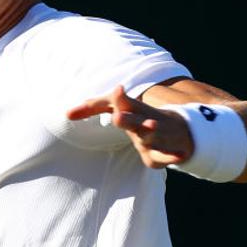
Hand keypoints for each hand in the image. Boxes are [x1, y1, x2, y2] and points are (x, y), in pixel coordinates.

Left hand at [66, 84, 192, 167]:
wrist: (178, 128)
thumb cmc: (138, 117)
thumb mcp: (118, 108)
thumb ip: (92, 107)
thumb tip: (66, 113)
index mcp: (132, 110)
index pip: (122, 103)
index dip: (118, 99)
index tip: (117, 89)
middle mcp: (145, 121)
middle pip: (135, 120)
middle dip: (127, 119)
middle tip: (117, 117)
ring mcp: (157, 136)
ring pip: (153, 136)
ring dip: (152, 132)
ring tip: (151, 126)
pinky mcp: (164, 154)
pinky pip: (169, 156)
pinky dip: (174, 156)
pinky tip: (180, 155)